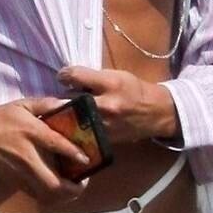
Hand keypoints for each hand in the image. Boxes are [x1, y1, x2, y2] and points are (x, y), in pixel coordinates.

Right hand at [0, 98, 88, 197]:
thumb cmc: (2, 117)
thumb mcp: (24, 104)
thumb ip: (47, 104)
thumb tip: (68, 104)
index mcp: (31, 132)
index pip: (55, 145)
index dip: (73, 153)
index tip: (87, 159)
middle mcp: (27, 156)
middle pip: (52, 182)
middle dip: (73, 187)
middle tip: (84, 181)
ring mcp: (20, 173)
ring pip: (46, 194)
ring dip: (64, 196)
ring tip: (74, 188)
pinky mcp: (15, 182)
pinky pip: (37, 196)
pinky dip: (51, 197)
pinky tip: (59, 190)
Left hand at [56, 66, 178, 143]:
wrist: (155, 113)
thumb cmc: (134, 90)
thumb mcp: (117, 75)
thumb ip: (93, 77)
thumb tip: (69, 79)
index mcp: (110, 84)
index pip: (76, 76)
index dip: (64, 75)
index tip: (63, 77)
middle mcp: (106, 105)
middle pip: (70, 100)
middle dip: (61, 98)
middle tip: (58, 98)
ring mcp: (104, 124)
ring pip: (72, 119)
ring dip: (65, 115)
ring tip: (62, 112)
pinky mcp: (104, 138)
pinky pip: (82, 133)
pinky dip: (74, 128)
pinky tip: (72, 124)